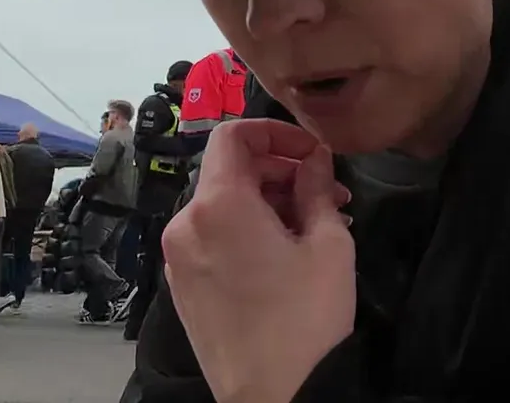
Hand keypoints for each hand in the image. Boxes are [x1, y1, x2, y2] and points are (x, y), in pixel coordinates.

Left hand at [163, 119, 355, 402]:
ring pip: (224, 207)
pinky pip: (214, 238)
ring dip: (268, 204)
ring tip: (316, 229)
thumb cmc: (306, 318)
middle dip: (282, 173)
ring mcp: (179, 259)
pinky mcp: (183, 287)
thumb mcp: (328, 244)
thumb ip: (316, 188)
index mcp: (218, 205)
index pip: (233, 136)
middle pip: (230, 172)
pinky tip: (287, 255)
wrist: (277, 396)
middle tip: (330, 196)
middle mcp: (187, 225)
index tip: (312, 152)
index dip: (275, 132)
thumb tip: (314, 159)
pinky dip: (247, 231)